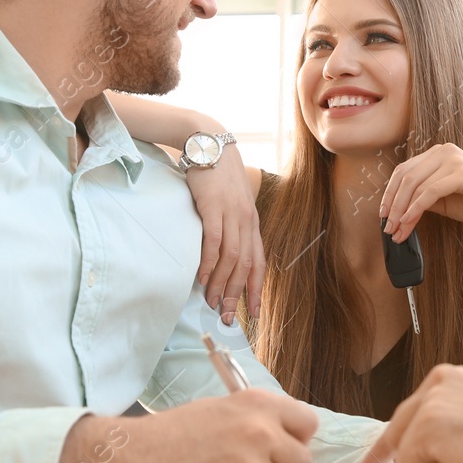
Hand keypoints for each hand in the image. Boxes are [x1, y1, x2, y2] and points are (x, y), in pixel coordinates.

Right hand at [60, 391, 316, 462]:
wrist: (133, 461)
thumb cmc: (172, 436)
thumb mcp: (221, 408)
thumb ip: (258, 419)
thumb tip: (287, 437)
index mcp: (257, 404)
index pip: (308, 422)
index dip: (296, 437)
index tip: (283, 445)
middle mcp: (261, 432)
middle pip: (303, 459)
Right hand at [184, 145, 263, 323]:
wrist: (210, 143)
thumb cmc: (217, 177)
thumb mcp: (230, 204)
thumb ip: (230, 227)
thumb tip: (221, 256)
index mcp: (252, 223)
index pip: (259, 263)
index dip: (257, 290)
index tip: (253, 314)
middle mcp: (246, 221)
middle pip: (246, 266)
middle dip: (238, 296)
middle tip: (229, 318)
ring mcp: (232, 214)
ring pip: (232, 257)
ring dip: (222, 284)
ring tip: (212, 303)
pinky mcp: (214, 206)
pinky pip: (215, 240)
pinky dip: (210, 262)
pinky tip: (203, 278)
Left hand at [362, 364, 462, 462]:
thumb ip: (450, 427)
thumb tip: (421, 455)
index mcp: (449, 378)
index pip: (408, 413)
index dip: (390, 442)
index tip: (373, 459)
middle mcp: (436, 383)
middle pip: (399, 433)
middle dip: (410, 459)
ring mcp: (430, 403)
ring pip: (405, 455)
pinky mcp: (427, 427)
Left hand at [380, 143, 462, 241]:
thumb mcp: (441, 199)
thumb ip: (421, 197)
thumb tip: (395, 210)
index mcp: (437, 153)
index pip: (403, 170)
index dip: (389, 193)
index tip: (383, 214)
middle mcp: (444, 151)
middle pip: (406, 177)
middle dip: (393, 205)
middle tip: (388, 227)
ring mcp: (453, 159)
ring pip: (416, 185)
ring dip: (403, 211)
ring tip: (398, 230)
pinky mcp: (462, 172)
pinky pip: (431, 191)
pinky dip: (416, 208)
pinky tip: (409, 222)